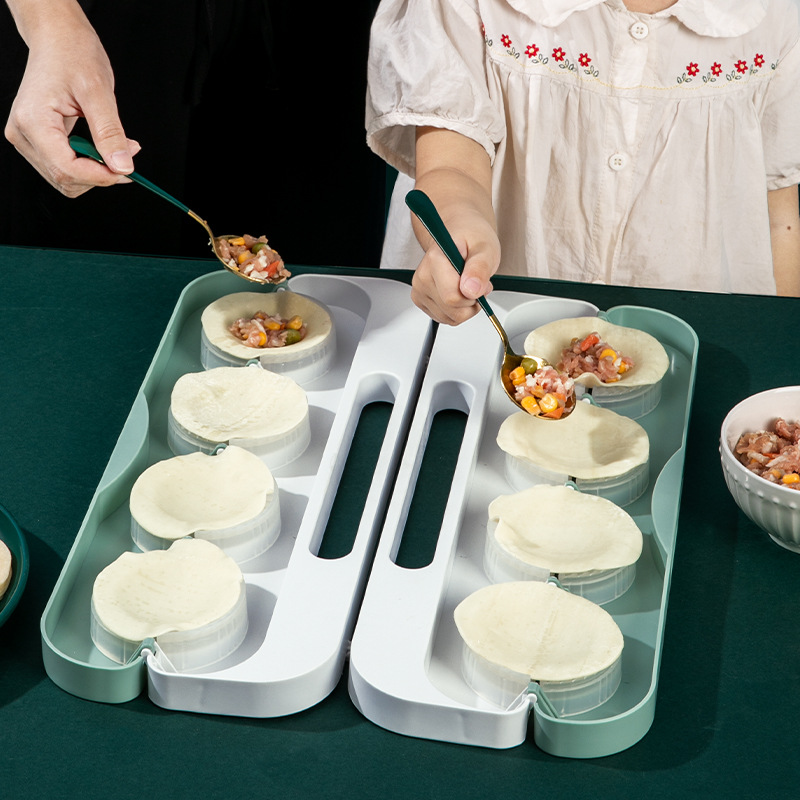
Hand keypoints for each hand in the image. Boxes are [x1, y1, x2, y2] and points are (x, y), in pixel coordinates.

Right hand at [4, 4, 139, 196]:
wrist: (57, 38)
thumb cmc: (73, 54)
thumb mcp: (98, 92)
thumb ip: (110, 133)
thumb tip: (122, 167)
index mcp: (32, 121)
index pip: (66, 170)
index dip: (100, 176)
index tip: (126, 170)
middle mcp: (22, 134)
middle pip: (65, 180)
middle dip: (99, 175)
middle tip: (126, 153)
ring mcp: (27, 139)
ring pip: (65, 180)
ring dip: (95, 173)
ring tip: (112, 147)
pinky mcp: (37, 141)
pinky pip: (64, 169)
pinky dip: (88, 167)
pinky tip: (100, 148)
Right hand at [411, 211, 499, 324]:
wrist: (459, 234)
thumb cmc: (471, 239)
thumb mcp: (485, 248)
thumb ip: (480, 268)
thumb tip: (472, 290)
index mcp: (435, 260)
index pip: (453, 298)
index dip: (474, 296)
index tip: (481, 283)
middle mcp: (422, 276)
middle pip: (452, 311)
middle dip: (472, 303)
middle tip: (477, 283)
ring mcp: (419, 290)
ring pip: (449, 318)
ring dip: (465, 307)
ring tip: (468, 285)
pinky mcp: (420, 299)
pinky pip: (445, 318)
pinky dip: (457, 310)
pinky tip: (458, 292)